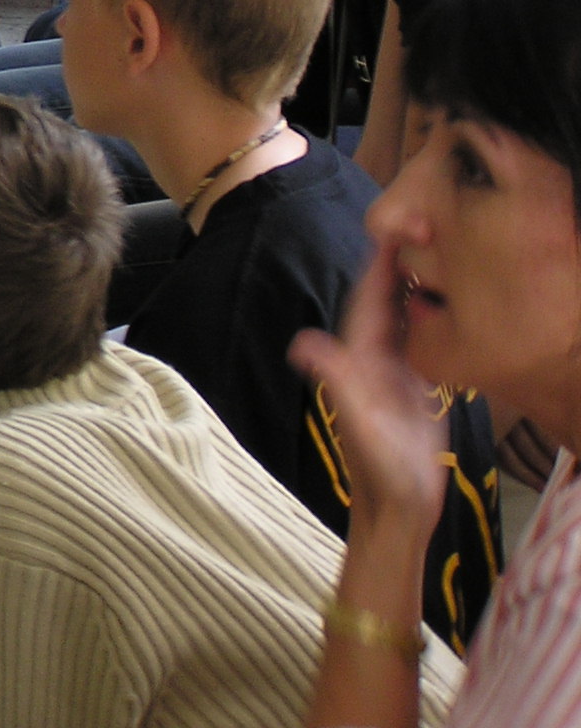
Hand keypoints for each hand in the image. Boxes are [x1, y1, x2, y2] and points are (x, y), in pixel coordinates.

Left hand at [289, 246, 451, 530]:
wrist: (396, 506)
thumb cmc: (380, 469)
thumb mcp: (359, 422)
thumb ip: (336, 382)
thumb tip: (303, 343)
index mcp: (358, 361)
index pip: (368, 303)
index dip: (378, 268)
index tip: (389, 232)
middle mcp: (369, 361)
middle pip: (381, 304)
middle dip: (392, 268)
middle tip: (412, 228)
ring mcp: (388, 373)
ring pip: (397, 320)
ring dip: (406, 289)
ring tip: (424, 255)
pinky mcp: (410, 388)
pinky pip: (414, 341)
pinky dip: (421, 318)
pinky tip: (433, 305)